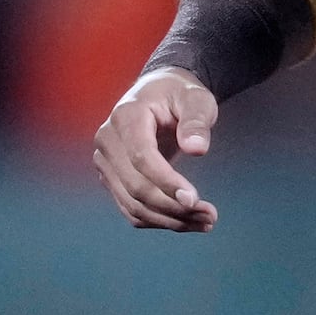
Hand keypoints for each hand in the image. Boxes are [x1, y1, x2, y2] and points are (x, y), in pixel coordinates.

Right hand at [93, 67, 220, 231]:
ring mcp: (105, 161)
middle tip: (210, 216)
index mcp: (126, 116)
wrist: (158, 93)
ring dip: (169, 220)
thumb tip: (196, 149)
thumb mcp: (196, 97)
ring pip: (133, 204)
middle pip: (136, 187)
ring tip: (205, 222)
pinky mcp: (112, 178)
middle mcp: (108, 140)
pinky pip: (131, 208)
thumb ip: (197, 120)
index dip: (166, 181)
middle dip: (173, 207)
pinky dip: (158, 220)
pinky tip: (186, 222)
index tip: (194, 199)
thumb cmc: (179, 93)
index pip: (141, 157)